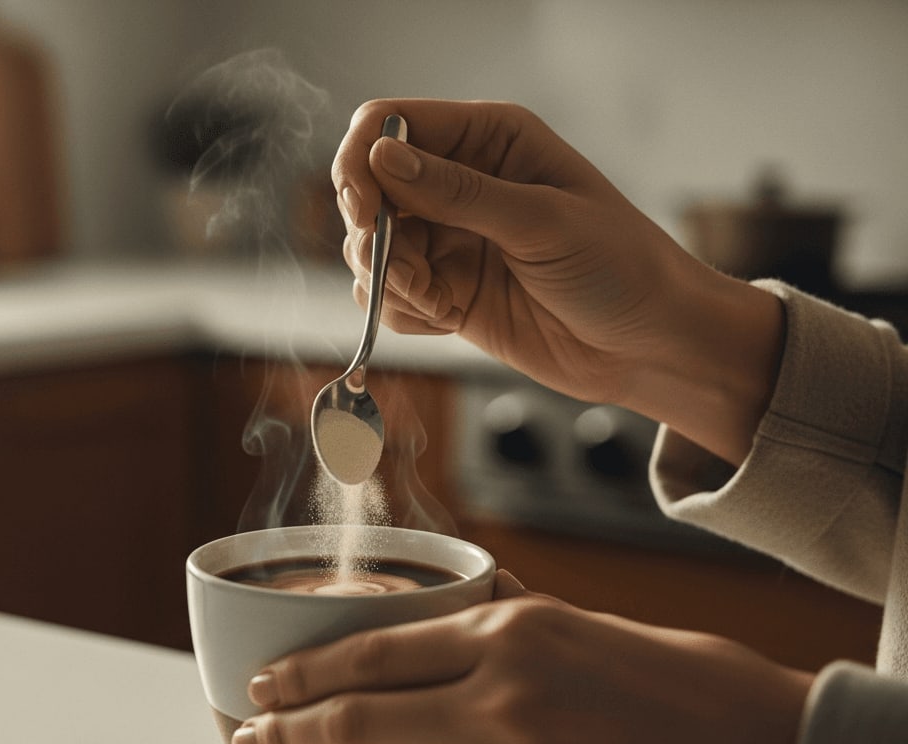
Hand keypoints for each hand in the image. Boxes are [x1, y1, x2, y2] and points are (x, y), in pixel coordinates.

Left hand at [230, 584, 812, 743]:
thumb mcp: (582, 623)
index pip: (374, 653)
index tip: (262, 687)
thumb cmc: (681, 679)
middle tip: (247, 738)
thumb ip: (509, 613)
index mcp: (508, 633)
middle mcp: (502, 694)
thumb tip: (462, 594)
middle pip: (361, 719)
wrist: (767, 742)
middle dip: (288, 734)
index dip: (305, 675)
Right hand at [332, 100, 783, 463]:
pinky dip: (400, 311)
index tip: (363, 208)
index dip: (363, 161)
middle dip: (366, 227)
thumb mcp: (543, 222)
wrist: (652, 347)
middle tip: (388, 264)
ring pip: (369, 246)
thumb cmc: (623, 268)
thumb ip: (458, 194)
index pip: (389, 124)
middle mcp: (460, 183)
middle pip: (366, 186)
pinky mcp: (445, 292)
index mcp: (489, 139)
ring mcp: (449, 239)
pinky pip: (387, 296)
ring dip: (382, 275)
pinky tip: (444, 320)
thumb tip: (381, 160)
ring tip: (431, 297)